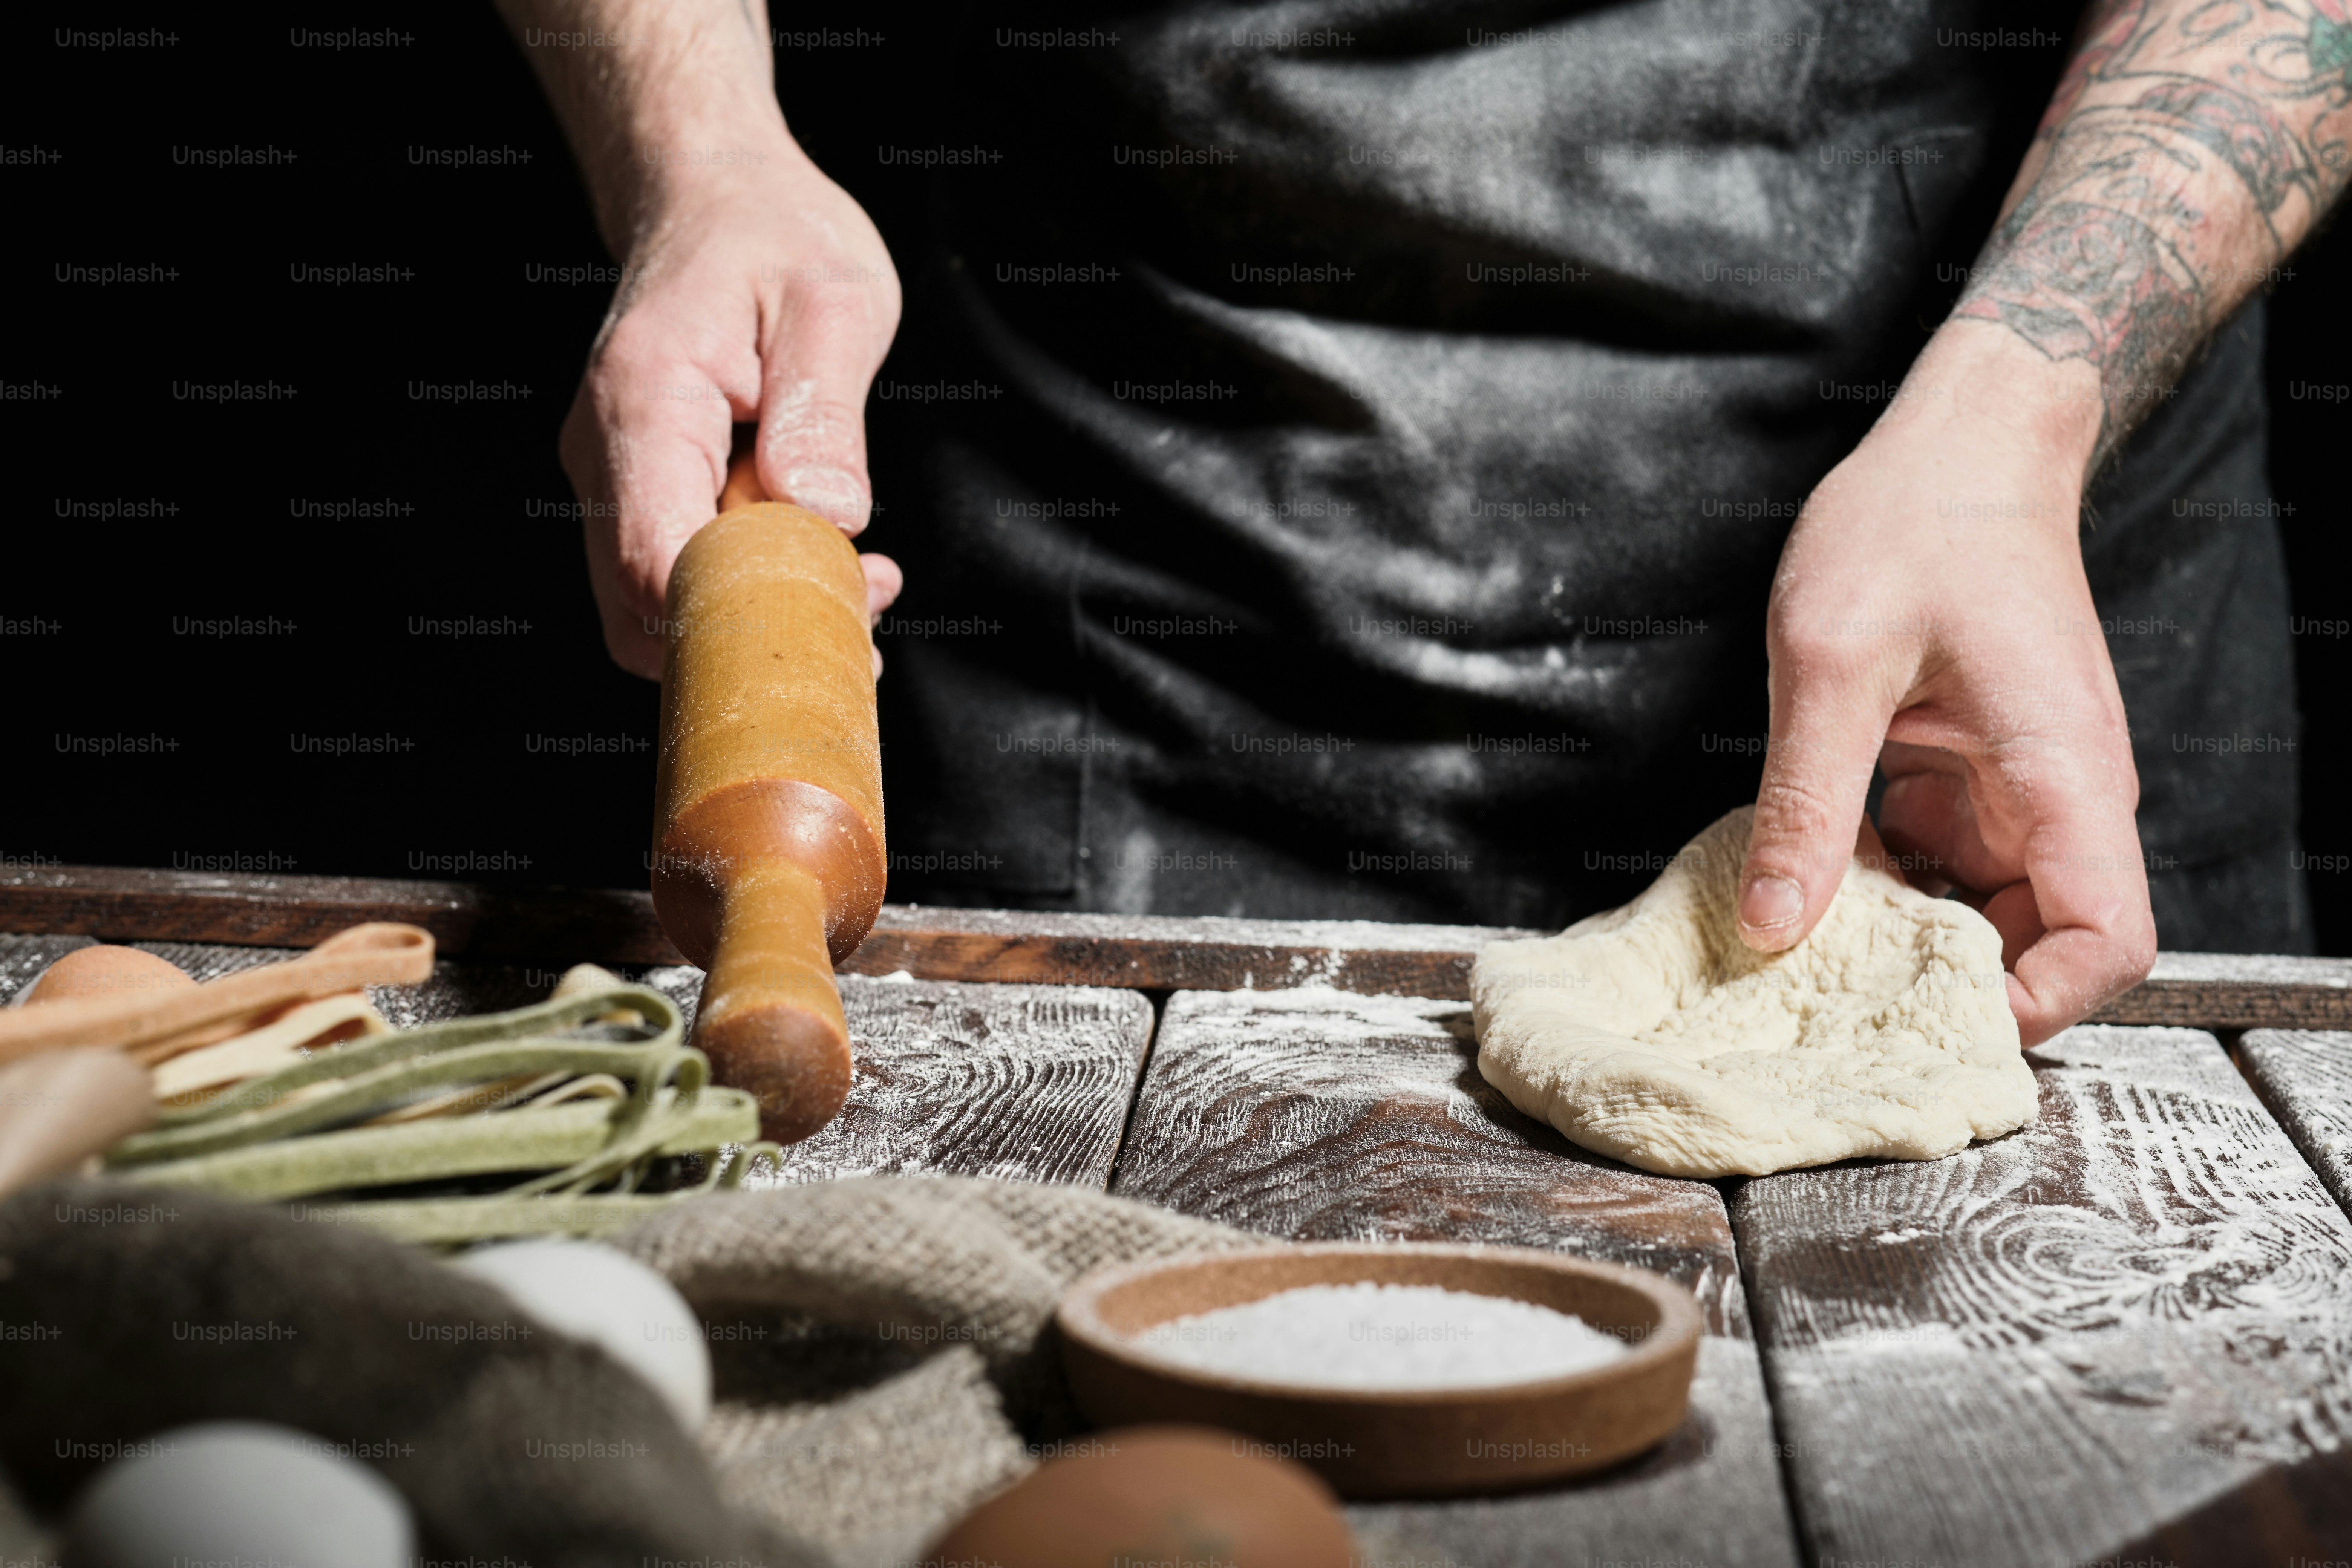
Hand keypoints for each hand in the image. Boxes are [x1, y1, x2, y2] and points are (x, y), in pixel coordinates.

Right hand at [558, 134, 903, 677]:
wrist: (719, 198)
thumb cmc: (775, 234)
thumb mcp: (832, 300)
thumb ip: (825, 413)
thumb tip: (826, 516)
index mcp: (644, 401)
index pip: (655, 559)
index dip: (738, 616)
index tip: (841, 609)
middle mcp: (606, 451)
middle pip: (644, 607)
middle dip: (752, 636)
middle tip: (868, 615)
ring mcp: (616, 477)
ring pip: (657, 606)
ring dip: (757, 619)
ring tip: (862, 586)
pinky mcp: (642, 490)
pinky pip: (679, 572)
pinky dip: (748, 590)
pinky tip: (825, 561)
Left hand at [1735, 325, 2156, 1044]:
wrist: (1962, 447)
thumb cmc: (1915, 525)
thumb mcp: (1830, 663)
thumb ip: (1805, 800)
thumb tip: (1772, 925)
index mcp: (2061, 776)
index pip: (2109, 940)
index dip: (2036, 1001)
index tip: (1930, 1015)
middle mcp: (2060, 795)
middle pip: (2046, 944)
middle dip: (1949, 984)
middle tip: (1836, 997)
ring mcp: (2021, 789)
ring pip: (1986, 910)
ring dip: (1906, 935)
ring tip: (1809, 944)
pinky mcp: (1978, 776)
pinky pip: (1945, 862)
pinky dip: (1886, 884)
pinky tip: (1812, 874)